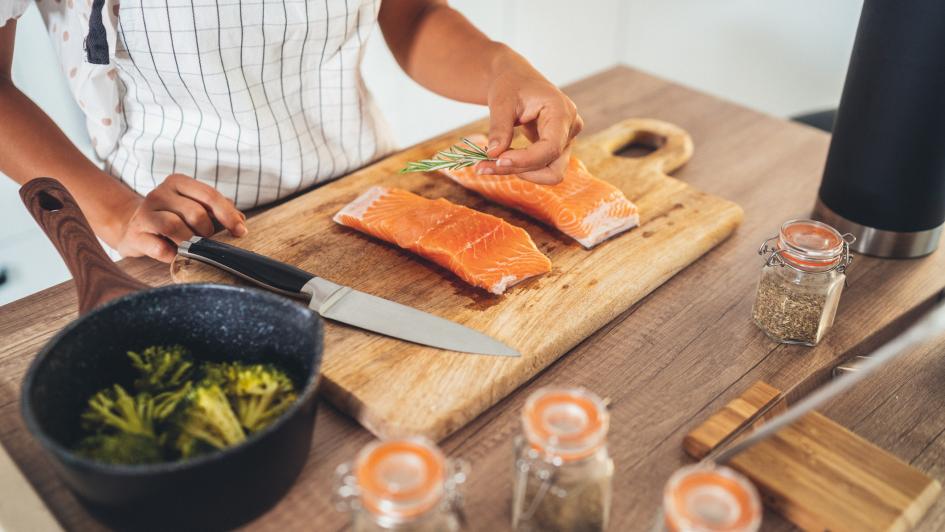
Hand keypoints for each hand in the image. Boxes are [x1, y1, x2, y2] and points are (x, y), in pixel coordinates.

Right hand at [113, 174, 246, 262]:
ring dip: (190, 243)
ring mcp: (145, 213)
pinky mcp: (135, 234)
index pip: (209, 195)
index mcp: (178, 182)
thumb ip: (218, 210)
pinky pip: (160, 248)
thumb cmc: (172, 217)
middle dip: (207, 232)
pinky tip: (174, 254)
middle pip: (195, 213)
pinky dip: (172, 254)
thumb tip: (241, 221)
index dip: (228, 215)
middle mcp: (160, 193)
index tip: (241, 231)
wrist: (133, 227)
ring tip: (191, 248)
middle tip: (206, 240)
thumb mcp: (194, 207)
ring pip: (175, 227)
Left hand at [476, 64, 583, 183]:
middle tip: (486, 165)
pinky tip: (497, 161)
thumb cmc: (511, 84)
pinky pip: (541, 168)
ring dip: (520, 172)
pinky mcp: (556, 149)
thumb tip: (492, 154)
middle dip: (521, 170)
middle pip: (553, 167)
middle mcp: (570, 128)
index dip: (526, 160)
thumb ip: (499, 128)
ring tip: (489, 164)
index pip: (551, 147)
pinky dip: (519, 169)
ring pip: (549, 173)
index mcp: (561, 111)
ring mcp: (567, 140)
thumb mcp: (501, 102)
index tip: (498, 160)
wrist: (517, 80)